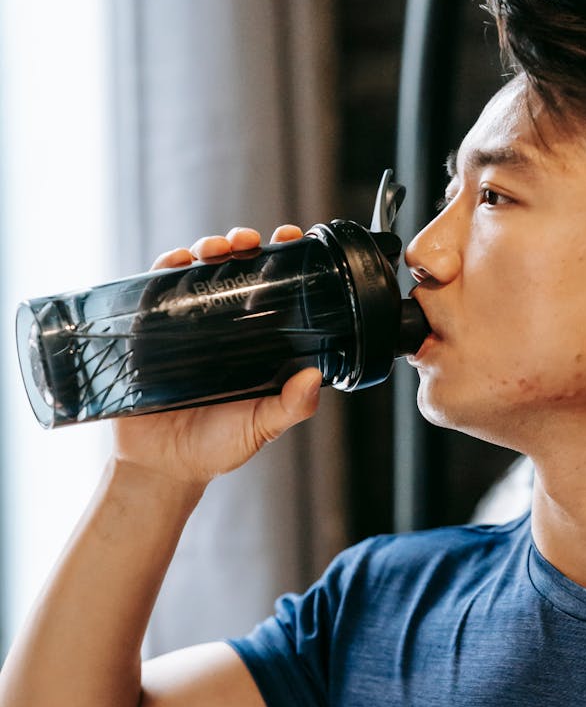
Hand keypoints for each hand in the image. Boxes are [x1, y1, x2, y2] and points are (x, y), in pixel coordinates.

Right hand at [111, 224, 320, 491]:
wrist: (162, 468)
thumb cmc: (216, 448)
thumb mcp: (260, 428)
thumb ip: (289, 407)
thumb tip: (313, 378)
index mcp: (255, 344)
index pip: (273, 291)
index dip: (284, 261)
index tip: (294, 239)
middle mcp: (222, 328)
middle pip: (235, 270)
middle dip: (243, 244)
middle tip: (250, 239)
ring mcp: (185, 326)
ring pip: (198, 272)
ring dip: (208, 248)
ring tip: (220, 247)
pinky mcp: (150, 331)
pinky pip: (156, 290)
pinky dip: (166, 267)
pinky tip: (179, 260)